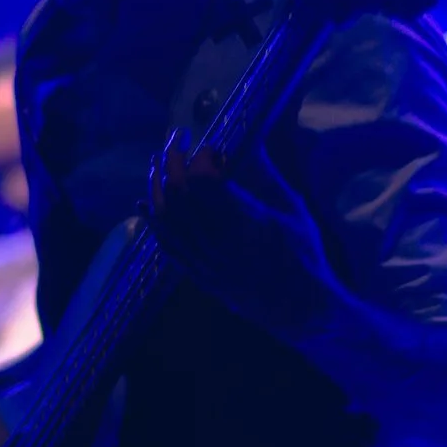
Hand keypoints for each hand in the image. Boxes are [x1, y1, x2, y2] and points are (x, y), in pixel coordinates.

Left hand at [145, 129, 333, 329]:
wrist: (299, 307)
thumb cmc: (303, 253)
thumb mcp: (291, 208)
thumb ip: (266, 174)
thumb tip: (252, 138)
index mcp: (245, 224)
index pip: (205, 184)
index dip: (198, 159)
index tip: (203, 144)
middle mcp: (219, 244)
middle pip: (180, 198)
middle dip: (173, 164)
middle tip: (175, 143)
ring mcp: (206, 263)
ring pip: (169, 221)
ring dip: (158, 188)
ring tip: (156, 163)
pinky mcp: (199, 276)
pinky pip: (168, 247)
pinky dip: (154, 224)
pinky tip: (144, 205)